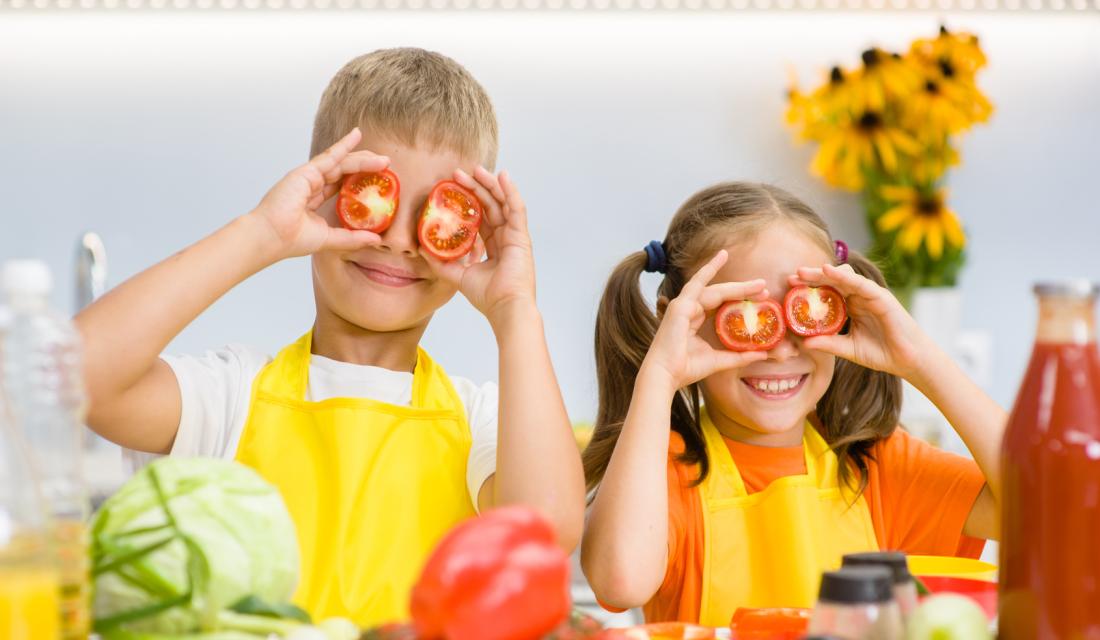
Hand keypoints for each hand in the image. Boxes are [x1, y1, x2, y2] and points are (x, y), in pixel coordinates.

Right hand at [248, 128, 388, 259]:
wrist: (271, 237)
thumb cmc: (291, 240)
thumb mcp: (330, 239)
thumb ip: (352, 238)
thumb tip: (377, 240)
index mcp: (314, 199)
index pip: (341, 184)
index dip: (359, 179)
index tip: (378, 179)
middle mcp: (312, 184)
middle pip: (344, 170)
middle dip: (366, 165)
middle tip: (386, 165)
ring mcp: (309, 176)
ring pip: (341, 162)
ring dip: (363, 158)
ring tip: (384, 160)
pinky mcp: (306, 172)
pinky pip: (330, 156)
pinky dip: (344, 145)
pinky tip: (357, 136)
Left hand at [420, 167, 536, 326]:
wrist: (504, 307)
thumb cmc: (487, 296)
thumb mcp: (457, 275)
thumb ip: (441, 262)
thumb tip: (421, 249)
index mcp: (492, 246)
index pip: (480, 217)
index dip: (467, 201)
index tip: (452, 187)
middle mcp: (504, 238)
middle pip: (490, 205)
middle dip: (475, 187)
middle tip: (458, 173)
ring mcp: (515, 236)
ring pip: (503, 203)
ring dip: (490, 184)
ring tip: (477, 169)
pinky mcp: (522, 236)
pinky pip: (516, 208)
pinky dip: (511, 191)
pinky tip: (503, 176)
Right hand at [641, 250, 768, 392]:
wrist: (666, 375)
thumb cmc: (685, 369)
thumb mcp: (718, 360)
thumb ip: (739, 356)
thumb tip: (763, 353)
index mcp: (694, 319)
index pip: (720, 303)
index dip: (740, 298)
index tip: (761, 297)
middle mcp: (688, 309)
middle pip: (720, 294)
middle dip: (743, 290)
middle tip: (764, 287)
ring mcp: (683, 305)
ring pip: (715, 289)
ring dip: (737, 286)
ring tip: (759, 283)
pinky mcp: (681, 305)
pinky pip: (699, 283)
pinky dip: (709, 269)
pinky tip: (722, 258)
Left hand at [792, 263, 932, 380]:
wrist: (908, 361)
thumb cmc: (882, 353)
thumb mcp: (849, 349)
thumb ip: (828, 344)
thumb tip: (803, 343)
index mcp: (851, 307)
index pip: (827, 292)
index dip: (808, 288)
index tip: (788, 287)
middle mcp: (859, 297)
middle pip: (832, 281)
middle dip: (811, 277)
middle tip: (790, 277)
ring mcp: (870, 295)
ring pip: (844, 277)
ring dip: (822, 273)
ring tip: (803, 272)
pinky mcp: (881, 296)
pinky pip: (859, 283)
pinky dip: (843, 276)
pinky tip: (827, 271)